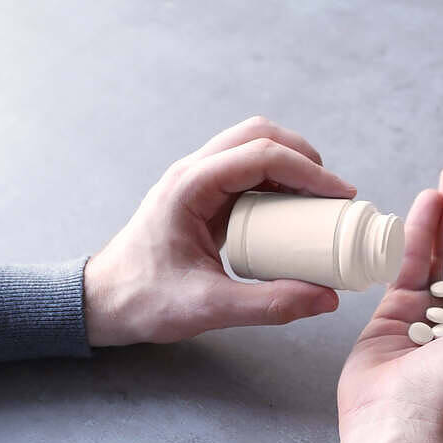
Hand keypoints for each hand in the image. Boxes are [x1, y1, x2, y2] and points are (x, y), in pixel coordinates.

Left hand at [84, 116, 355, 345]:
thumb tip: (326, 298)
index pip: (261, 156)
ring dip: (289, 164)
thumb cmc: (142, 299)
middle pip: (259, 135)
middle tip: (333, 195)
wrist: (102, 300)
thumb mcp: (209, 307)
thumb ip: (270, 304)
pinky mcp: (202, 195)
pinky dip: (275, 180)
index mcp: (190, 187)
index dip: (308, 172)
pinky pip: (245, 171)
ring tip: (317, 201)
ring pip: (252, 146)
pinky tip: (291, 211)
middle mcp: (193, 172)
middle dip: (303, 157)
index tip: (341, 196)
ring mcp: (196, 180)